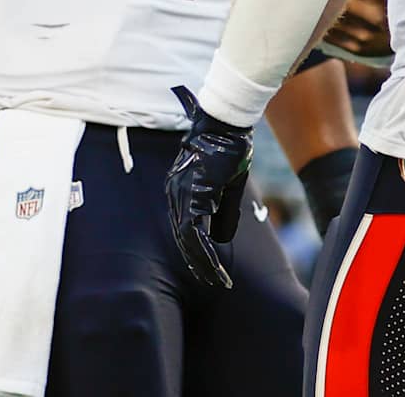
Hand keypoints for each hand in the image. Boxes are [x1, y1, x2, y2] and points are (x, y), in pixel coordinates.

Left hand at [165, 86, 253, 287]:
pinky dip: (204, 252)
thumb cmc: (230, 148)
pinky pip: (193, 233)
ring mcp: (180, 194)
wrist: (226, 124)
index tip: (206, 264)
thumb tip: (221, 238)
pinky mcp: (191, 196)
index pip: (183, 226)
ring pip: (185, 239)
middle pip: (181, 236)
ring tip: (215, 280)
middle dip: (196, 261)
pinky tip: (215, 266)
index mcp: (180, 188)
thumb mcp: (228, 184)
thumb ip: (223, 210)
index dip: (194, 248)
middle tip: (211, 280)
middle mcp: (174, 193)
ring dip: (201, 262)